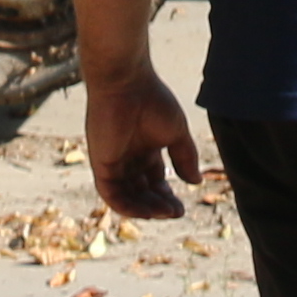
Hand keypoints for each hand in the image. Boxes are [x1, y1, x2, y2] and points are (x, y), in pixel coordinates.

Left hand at [84, 68, 202, 221]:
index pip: (154, 180)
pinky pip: (110, 194)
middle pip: (141, 191)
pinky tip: (145, 212)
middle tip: (175, 212)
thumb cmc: (152, 100)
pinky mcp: (100, 164)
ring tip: (165, 212)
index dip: (166, 195)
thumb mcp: (176, 133)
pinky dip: (126, 206)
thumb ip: (185, 157)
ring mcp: (112, 161)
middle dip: (158, 205)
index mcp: (144, 147)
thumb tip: (196, 182)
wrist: (126, 83)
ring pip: (126, 196)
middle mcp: (127, 157)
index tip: (181, 207)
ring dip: (145, 209)